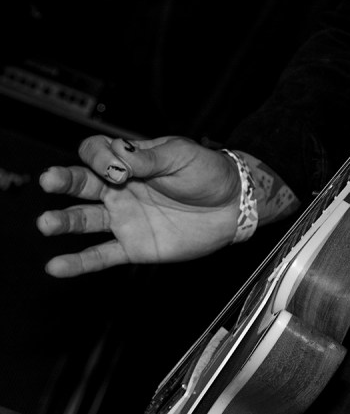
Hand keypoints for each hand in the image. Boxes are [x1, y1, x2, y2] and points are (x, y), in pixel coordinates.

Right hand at [37, 136, 241, 276]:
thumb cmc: (208, 173)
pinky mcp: (134, 246)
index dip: (99, 157)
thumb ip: (148, 158)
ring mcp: (125, 219)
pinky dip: (79, 262)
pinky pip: (102, 255)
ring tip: (47, 223)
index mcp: (130, 162)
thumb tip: (118, 156)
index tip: (116, 167)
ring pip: (85, 220)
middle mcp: (120, 190)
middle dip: (64, 181)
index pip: (96, 153)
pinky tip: (57, 265)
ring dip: (63, 221)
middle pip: (81, 183)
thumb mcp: (181, 155)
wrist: (233, 205)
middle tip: (49, 180)